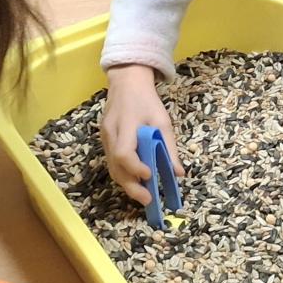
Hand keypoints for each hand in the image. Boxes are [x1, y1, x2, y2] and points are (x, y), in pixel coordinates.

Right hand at [101, 65, 182, 203]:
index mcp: (125, 124)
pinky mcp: (104, 140)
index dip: (135, 167)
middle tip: (148, 200)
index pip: (124, 151)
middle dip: (130, 186)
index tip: (150, 175)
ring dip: (127, 183)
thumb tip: (178, 174)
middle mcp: (111, 133)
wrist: (126, 82)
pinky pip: (112, 161)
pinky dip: (123, 173)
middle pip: (115, 166)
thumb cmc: (147, 100)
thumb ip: (169, 148)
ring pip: (112, 167)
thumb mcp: (163, 121)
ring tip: (144, 194)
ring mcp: (104, 137)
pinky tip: (136, 180)